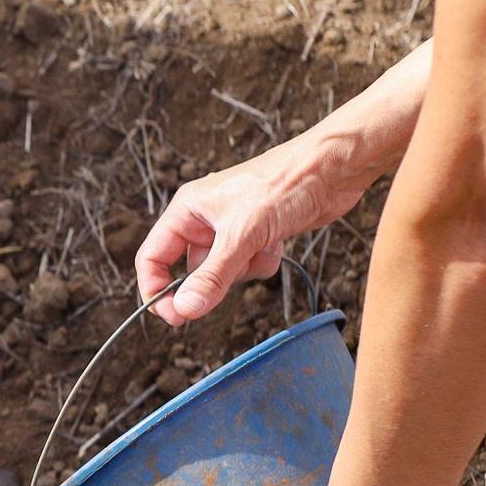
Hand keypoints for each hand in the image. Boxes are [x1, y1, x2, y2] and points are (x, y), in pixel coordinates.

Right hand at [135, 134, 370, 324]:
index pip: (153, 257)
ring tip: (262, 245)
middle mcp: (204, 219)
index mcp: (187, 210)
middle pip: (191, 269)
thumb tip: (185, 309)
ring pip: (222, 272)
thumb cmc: (284, 183)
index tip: (174, 316)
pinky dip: (262, 262)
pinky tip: (277, 241)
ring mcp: (231, 228)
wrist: (333, 169)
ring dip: (244, 269)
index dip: (156, 289)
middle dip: (215, 278)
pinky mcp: (256, 235)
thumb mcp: (242, 235)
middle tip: (231, 278)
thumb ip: (212, 276)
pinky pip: (248, 266)